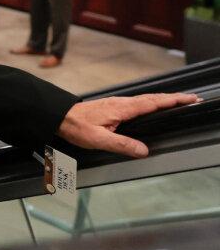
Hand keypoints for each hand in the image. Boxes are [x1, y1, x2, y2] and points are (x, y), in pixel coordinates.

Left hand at [57, 93, 199, 157]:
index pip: (154, 103)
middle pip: (153, 98)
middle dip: (174, 98)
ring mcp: (117, 103)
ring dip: (163, 99)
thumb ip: (122, 144)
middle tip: (191, 99)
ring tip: (177, 101)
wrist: (59, 117)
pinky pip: (137, 101)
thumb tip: (143, 150)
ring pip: (145, 99)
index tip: (189, 99)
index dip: (173, 101)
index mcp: (123, 109)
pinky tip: (151, 106)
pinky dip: (150, 101)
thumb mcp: (99, 139)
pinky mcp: (112, 106)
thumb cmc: (76, 127)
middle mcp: (122, 103)